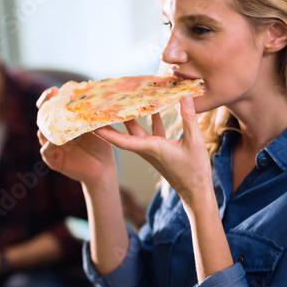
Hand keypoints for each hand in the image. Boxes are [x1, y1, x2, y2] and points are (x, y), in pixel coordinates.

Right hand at [36, 87, 115, 185]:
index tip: (53, 90)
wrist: (104, 167)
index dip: (48, 98)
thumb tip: (92, 97)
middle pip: (42, 117)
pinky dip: (49, 146)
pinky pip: (46, 151)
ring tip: (55, 120)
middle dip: (44, 106)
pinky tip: (54, 141)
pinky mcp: (54, 160)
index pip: (50, 107)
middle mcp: (54, 133)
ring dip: (48, 126)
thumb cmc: (100, 144)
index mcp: (62, 122)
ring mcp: (52, 146)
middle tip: (51, 98)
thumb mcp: (95, 126)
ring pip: (42, 133)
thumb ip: (90, 114)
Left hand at [93, 95, 212, 205]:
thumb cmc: (194, 171)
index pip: (121, 141)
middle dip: (114, 119)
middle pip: (125, 132)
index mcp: (150, 148)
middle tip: (102, 105)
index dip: (106, 133)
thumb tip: (184, 96)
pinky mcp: (160, 149)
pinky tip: (155, 107)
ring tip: (124, 100)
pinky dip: (152, 120)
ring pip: (138, 130)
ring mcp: (153, 149)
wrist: (196, 191)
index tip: (91, 125)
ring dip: (132, 116)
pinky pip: (152, 132)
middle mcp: (147, 148)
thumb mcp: (194, 141)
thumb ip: (188, 118)